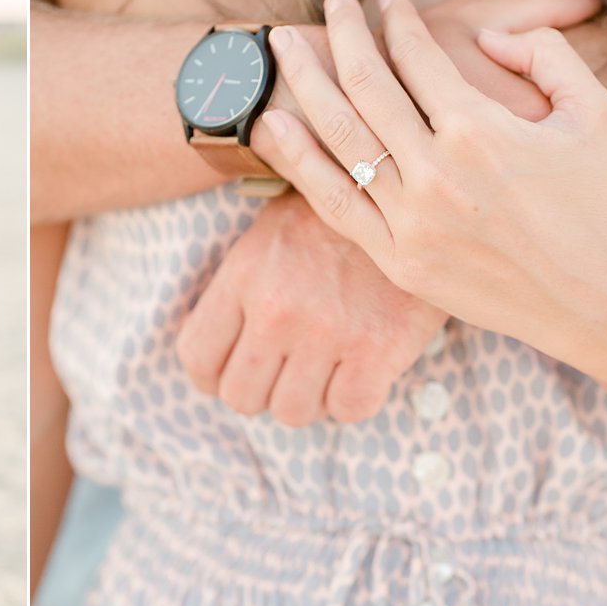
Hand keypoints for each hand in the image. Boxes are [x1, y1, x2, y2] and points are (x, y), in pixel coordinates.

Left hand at [176, 192, 447, 423]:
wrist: (409, 193)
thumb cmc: (336, 218)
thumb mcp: (270, 234)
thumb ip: (240, 288)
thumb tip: (216, 347)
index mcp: (244, 277)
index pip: (197, 358)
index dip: (214, 376)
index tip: (238, 369)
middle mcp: (276, 308)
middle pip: (241, 397)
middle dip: (262, 391)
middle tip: (288, 369)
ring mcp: (326, 331)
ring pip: (292, 412)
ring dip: (310, 398)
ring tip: (328, 367)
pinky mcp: (378, 348)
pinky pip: (349, 409)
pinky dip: (355, 398)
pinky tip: (363, 369)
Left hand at [179, 0, 603, 423]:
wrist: (594, 300)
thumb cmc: (596, 202)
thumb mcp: (591, 112)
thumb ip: (545, 56)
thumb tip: (487, 37)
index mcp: (480, 129)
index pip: (419, 59)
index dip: (399, 23)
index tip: (388, 3)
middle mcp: (435, 172)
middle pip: (367, 86)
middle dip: (343, 34)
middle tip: (328, 2)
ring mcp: (409, 219)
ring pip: (339, 138)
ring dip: (304, 83)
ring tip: (283, 45)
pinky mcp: (395, 260)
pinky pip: (333, 203)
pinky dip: (298, 162)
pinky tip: (275, 126)